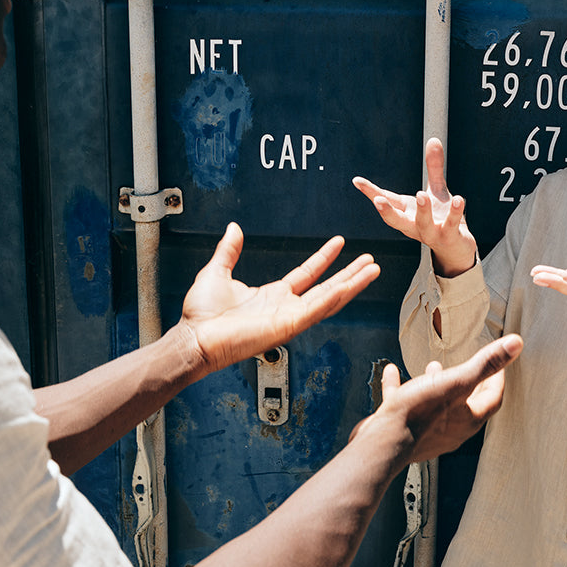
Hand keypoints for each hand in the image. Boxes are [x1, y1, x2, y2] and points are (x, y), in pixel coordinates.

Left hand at [178, 225, 379, 373]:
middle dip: (350, 274)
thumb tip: (233, 229)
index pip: (307, 274)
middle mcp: (285, 308)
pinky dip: (333, 297)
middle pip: (327, 288)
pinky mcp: (287, 327)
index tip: (339, 243)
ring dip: (351, 285)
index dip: (324, 258)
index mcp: (272, 296)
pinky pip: (315, 310)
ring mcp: (289, 318)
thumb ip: (229, 251)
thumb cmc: (202, 315)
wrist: (195, 337)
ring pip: (329, 299)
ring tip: (371, 270)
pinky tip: (348, 286)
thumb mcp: (217, 272)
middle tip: (370, 261)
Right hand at [353, 137, 477, 276]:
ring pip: (423, 224)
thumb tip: (433, 139)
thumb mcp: (436, 191)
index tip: (357, 181)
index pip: (387, 201)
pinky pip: (451, 225)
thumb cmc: (441, 219)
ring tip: (421, 194)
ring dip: (422, 211)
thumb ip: (433, 167)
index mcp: (407, 213)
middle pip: (396, 220)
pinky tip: (459, 199)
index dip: (371, 192)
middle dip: (387, 212)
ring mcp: (431, 233)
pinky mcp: (450, 237)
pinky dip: (455, 212)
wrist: (456, 248)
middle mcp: (414, 225)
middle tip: (377, 201)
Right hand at [353, 334, 522, 463]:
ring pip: (436, 405)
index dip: (498, 379)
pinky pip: (405, 404)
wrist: (382, 443)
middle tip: (472, 368)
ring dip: (437, 384)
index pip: (493, 398)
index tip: (497, 365)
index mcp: (469, 419)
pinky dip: (402, 387)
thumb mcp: (457, 381)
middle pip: (468, 403)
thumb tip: (516, 344)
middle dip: (470, 383)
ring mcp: (427, 431)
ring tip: (434, 367)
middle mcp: (452, 428)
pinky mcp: (403, 429)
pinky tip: (392, 373)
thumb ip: (486, 363)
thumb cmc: (419, 414)